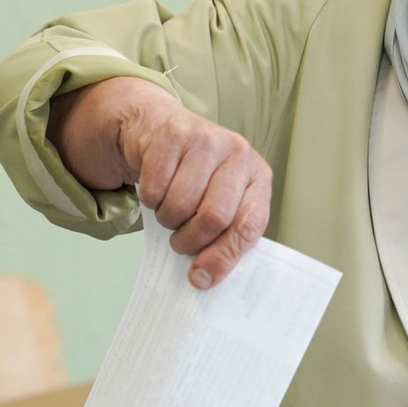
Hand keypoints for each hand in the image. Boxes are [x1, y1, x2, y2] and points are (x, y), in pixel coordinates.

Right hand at [51, 78, 271, 288]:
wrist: (160, 128)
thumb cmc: (196, 174)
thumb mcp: (220, 201)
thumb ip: (223, 237)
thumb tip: (203, 277)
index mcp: (257, 176)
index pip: (249, 225)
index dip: (224, 256)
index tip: (202, 277)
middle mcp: (237, 153)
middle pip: (214, 217)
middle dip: (190, 240)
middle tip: (181, 242)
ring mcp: (205, 140)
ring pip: (180, 205)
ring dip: (168, 219)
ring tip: (171, 210)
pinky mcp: (172, 135)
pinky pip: (154, 188)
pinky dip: (150, 199)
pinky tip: (157, 188)